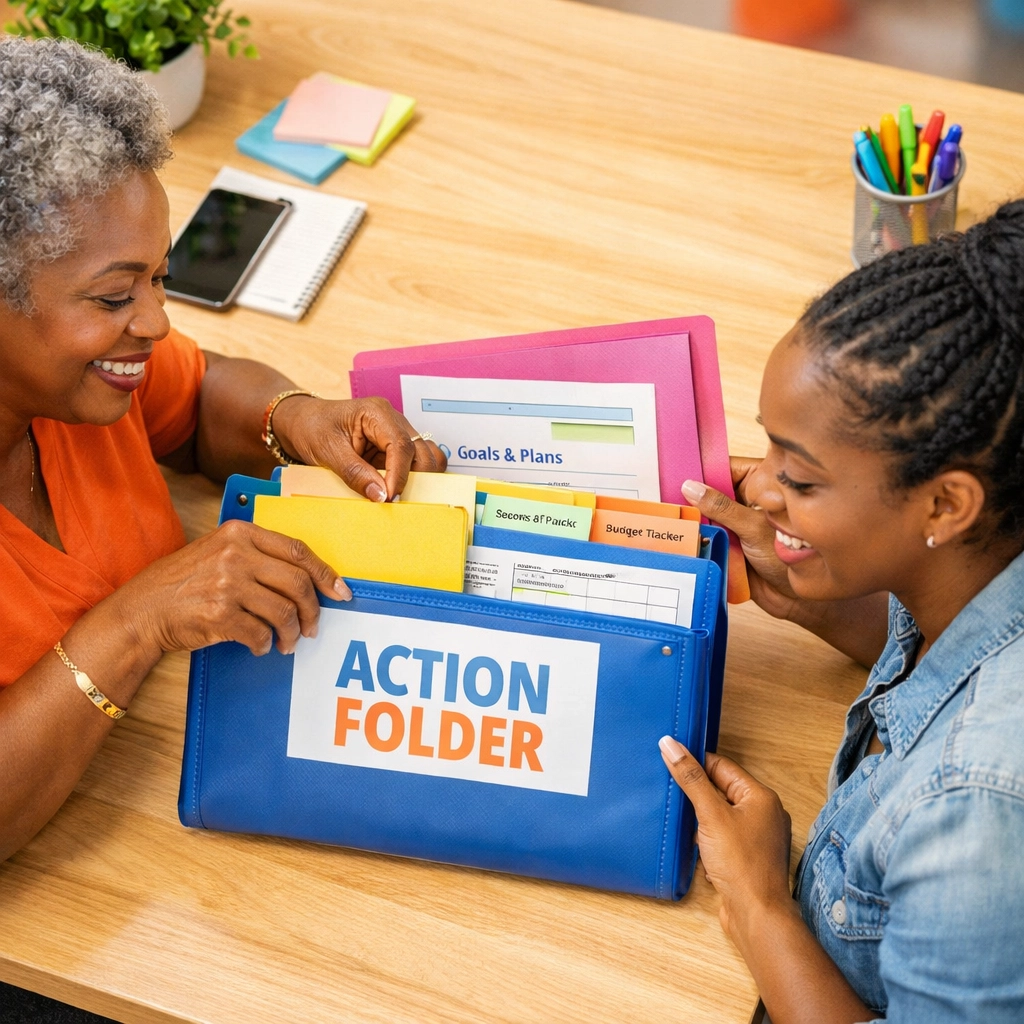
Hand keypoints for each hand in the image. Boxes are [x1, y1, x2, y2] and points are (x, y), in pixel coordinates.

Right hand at [118, 520, 351, 657]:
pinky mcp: (220, 614)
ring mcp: (227, 584)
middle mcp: (235, 554)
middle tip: (312, 627)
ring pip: (283, 612)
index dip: (325, 573)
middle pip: (297, 583)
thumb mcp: (219, 552)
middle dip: (313, 610)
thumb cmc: (184, 583)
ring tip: (286, 642)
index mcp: (240, 533)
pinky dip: (265, 645)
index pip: (297, 550)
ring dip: (291, 633)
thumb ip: (258, 556)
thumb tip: (306, 579)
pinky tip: (260, 647)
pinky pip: (260, 634)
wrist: (142, 610)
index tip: (341, 591)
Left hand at [273, 395, 446, 500]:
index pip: (401, 445)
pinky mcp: (393, 450)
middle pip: (422, 451)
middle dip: (415, 477)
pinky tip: (394, 490)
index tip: (391, 496)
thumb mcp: (327, 450)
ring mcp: (396, 435)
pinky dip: (410, 480)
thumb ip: (355, 473)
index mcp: (377, 413)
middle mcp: (393, 421)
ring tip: (395, 494)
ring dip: (416, 479)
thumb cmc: (312, 427)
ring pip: (426, 458)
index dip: (400, 474)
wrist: (302, 422)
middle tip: (394, 499)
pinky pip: (413, 466)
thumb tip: (380, 495)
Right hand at [659, 736, 792, 941]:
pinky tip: (693, 844)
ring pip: (719, 815)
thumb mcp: (710, 814)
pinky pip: (722, 836)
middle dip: (695, 792)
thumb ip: (690, 779)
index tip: (669, 759)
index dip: (695, 763)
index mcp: (760, 797)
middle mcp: (763, 814)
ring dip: (699, 818)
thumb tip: (670, 745)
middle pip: (721, 790)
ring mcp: (756, 837)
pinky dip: (706, 838)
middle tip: (667, 787)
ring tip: (678, 818)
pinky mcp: (747, 858)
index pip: (722, 766)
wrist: (756, 915)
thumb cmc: (740, 863)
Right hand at [682, 456, 801, 618]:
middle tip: (669, 497)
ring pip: (704, 516)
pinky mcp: (725, 544)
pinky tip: (679, 538)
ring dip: (693, 521)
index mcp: (759, 487)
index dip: (703, 470)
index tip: (679, 471)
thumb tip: (692, 488)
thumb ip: (722, 507)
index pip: (725, 468)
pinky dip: (694, 539)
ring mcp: (734, 524)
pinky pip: (704, 538)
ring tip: (672, 519)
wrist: (794, 598)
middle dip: (692, 498)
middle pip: (710, 493)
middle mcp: (745, 502)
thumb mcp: (754, 527)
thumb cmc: (789, 557)